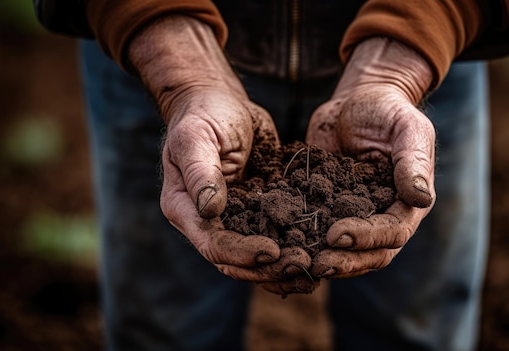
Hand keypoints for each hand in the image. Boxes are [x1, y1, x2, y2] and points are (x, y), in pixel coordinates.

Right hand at [128, 15, 311, 293]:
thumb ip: (201, 173)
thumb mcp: (197, 138)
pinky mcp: (259, 210)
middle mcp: (208, 222)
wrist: (222, 102)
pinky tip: (322, 248)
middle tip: (304, 264)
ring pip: (258, 255)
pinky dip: (296, 244)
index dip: (242, 254)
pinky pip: (277, 233)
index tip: (273, 251)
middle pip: (237, 261)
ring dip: (285, 265)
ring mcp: (235, 218)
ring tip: (318, 266)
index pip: (214, 245)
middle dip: (269, 268)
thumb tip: (211, 210)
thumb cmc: (204, 115)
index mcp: (186, 210)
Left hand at [306, 37, 435, 278]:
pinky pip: (318, 233)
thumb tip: (420, 198)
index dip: (366, 238)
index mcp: (407, 203)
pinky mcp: (328, 209)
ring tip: (297, 263)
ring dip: (324, 261)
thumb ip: (413, 161)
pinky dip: (303, 244)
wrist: (358, 101)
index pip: (392, 233)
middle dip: (344, 261)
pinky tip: (280, 246)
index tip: (336, 235)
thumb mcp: (407, 128)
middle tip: (316, 264)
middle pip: (369, 254)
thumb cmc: (389, 110)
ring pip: (344, 252)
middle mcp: (384, 218)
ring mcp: (355, 217)